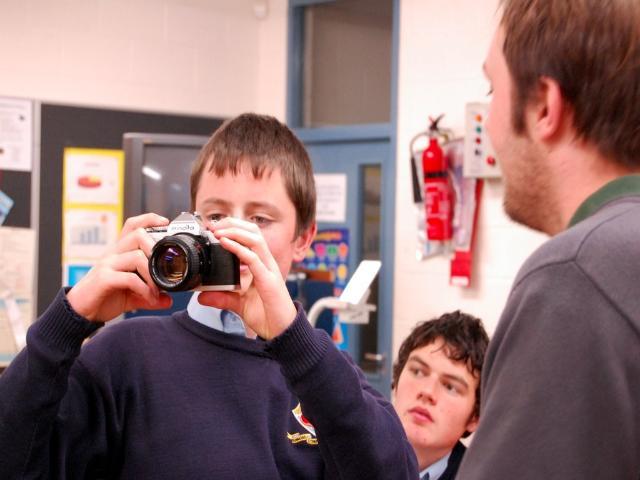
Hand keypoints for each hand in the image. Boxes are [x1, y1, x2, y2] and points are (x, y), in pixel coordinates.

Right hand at [66, 213, 172, 321]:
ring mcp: (107, 264)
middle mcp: (113, 254)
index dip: (149, 219)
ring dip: (153, 275)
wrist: (80, 312)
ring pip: (137, 256)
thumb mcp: (131, 295)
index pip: (132, 225)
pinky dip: (144, 289)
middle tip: (165, 268)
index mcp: (120, 252)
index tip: (166, 223)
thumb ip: (150, 296)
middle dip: (156, 249)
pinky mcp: (104, 278)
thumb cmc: (104, 297)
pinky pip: (130, 278)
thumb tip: (168, 300)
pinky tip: (149, 298)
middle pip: (138, 235)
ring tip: (157, 291)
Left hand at [197, 217, 296, 339]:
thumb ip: (222, 298)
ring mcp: (269, 270)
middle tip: (214, 225)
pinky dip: (238, 249)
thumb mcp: (238, 304)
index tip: (213, 228)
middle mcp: (266, 263)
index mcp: (261, 265)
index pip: (250, 237)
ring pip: (255, 239)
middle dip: (233, 224)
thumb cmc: (266, 315)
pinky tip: (225, 244)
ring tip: (218, 231)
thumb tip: (202, 297)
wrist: (280, 332)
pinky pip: (253, 259)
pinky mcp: (269, 281)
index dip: (233, 228)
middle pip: (253, 232)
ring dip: (235, 232)